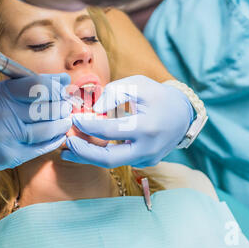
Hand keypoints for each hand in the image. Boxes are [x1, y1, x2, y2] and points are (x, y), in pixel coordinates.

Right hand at [0, 73, 72, 171]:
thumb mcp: (6, 91)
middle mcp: (3, 114)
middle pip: (46, 109)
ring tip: (65, 121)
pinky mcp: (10, 156)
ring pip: (47, 130)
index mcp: (3, 93)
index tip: (63, 91)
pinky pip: (41, 148)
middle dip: (62, 107)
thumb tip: (64, 79)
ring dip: (62, 125)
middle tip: (67, 107)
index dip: (56, 88)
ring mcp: (6, 136)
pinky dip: (54, 141)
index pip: (38, 86)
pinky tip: (58, 135)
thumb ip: (34, 84)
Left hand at [61, 75, 192, 167]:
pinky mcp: (145, 163)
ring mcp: (147, 159)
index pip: (109, 130)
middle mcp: (148, 148)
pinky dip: (101, 154)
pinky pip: (119, 160)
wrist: (183, 114)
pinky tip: (86, 147)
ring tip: (68, 149)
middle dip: (83, 153)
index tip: (73, 118)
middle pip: (108, 159)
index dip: (88, 125)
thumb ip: (114, 93)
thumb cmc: (158, 96)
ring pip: (112, 163)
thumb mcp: (138, 84)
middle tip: (65, 143)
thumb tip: (93, 109)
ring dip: (88, 156)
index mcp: (147, 127)